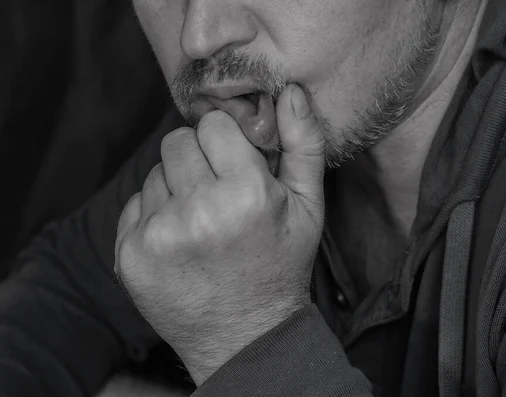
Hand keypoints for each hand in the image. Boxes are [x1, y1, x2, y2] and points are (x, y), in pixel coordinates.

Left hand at [114, 84, 324, 384]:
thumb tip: (291, 92)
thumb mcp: (307, 207)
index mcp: (245, 193)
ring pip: (154, 172)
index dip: (226, 143)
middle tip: (217, 193)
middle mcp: (197, 211)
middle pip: (177, 142)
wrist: (245, 334)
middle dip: (198, 160)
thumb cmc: (280, 265)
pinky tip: (180, 240)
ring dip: (176, 188)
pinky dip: (155, 215)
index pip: (212, 125)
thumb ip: (303, 145)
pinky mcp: (130, 254)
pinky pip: (135, 205)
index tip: (235, 166)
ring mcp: (158, 234)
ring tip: (201, 222)